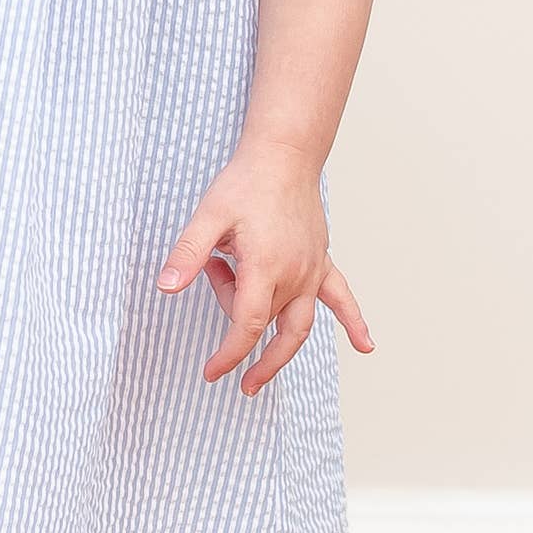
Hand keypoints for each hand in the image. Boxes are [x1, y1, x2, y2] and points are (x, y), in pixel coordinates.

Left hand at [159, 145, 378, 395]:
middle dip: (249, 349)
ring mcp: (312, 269)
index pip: (248, 324)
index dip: (229, 353)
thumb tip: (166, 287)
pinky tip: (366, 345)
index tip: (212, 372)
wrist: (284, 156)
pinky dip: (354, 323)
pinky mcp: (321, 261)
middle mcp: (295, 274)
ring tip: (260, 375)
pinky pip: (341, 298)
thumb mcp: (208, 216)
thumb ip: (188, 254)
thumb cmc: (246, 183)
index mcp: (266, 266)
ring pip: (299, 322)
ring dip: (282, 349)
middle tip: (230, 376)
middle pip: (272, 326)